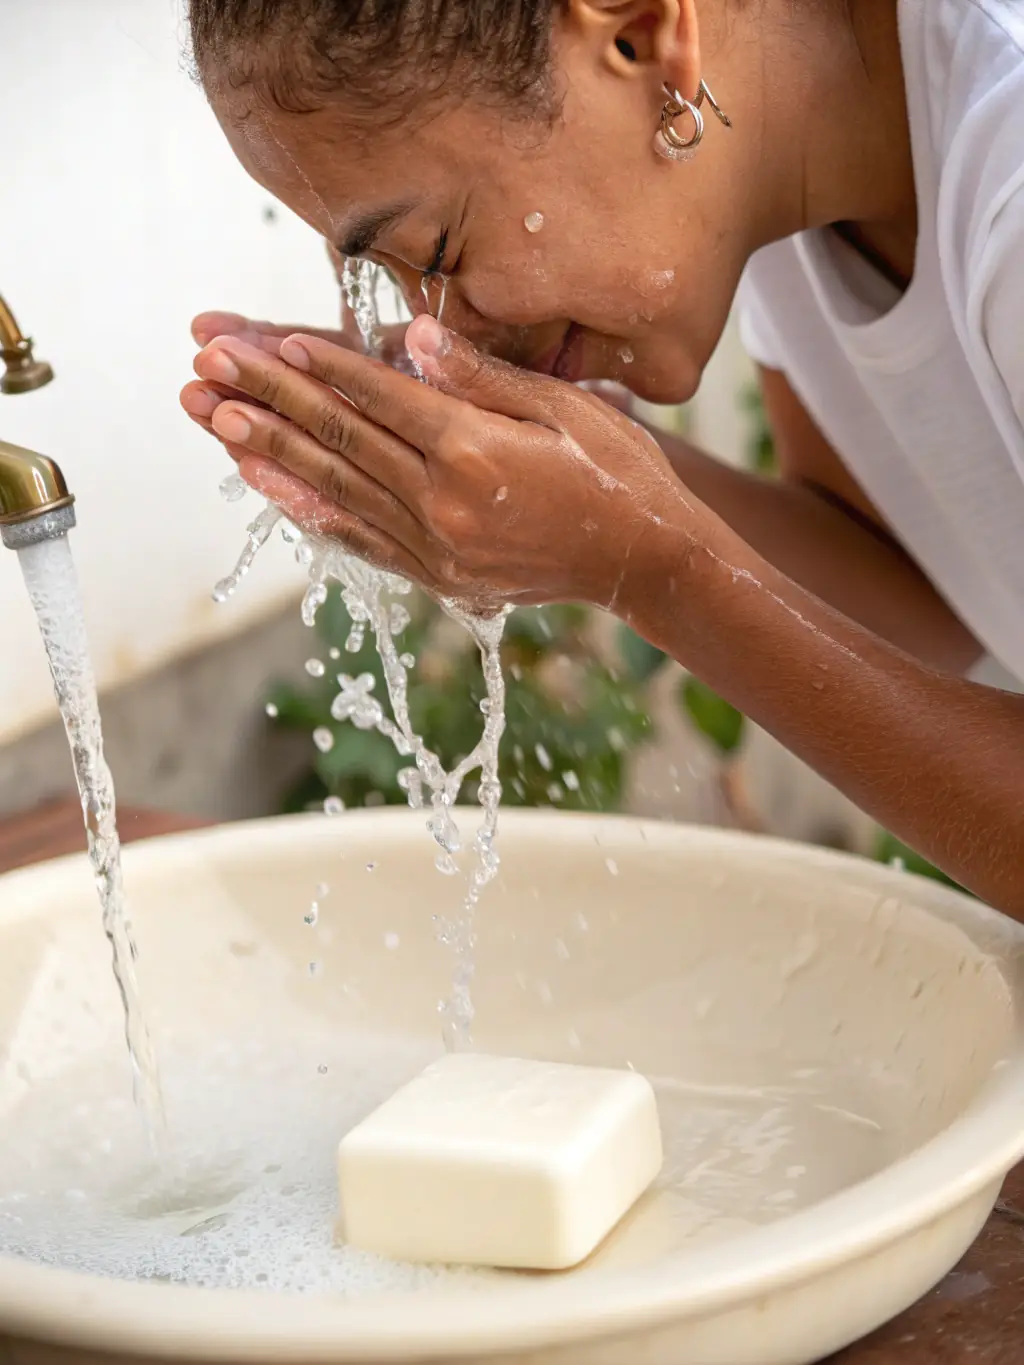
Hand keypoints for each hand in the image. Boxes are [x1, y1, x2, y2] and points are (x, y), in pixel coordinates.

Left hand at [187, 315, 701, 612]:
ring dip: (271, 451)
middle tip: (209, 365)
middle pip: (342, 438)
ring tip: (217, 418)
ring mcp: (437, 546)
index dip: (318, 363)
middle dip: (270, 396)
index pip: (379, 396)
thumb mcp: (567, 408)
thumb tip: (412, 339)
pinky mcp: (438, 575)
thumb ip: (484, 377)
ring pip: (338, 489)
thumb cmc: (618, 472)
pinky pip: (361, 541)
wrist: (643, 561)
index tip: (265, 336)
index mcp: (478, 451)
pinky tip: (271, 487)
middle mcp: (446, 502)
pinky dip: (312, 512)